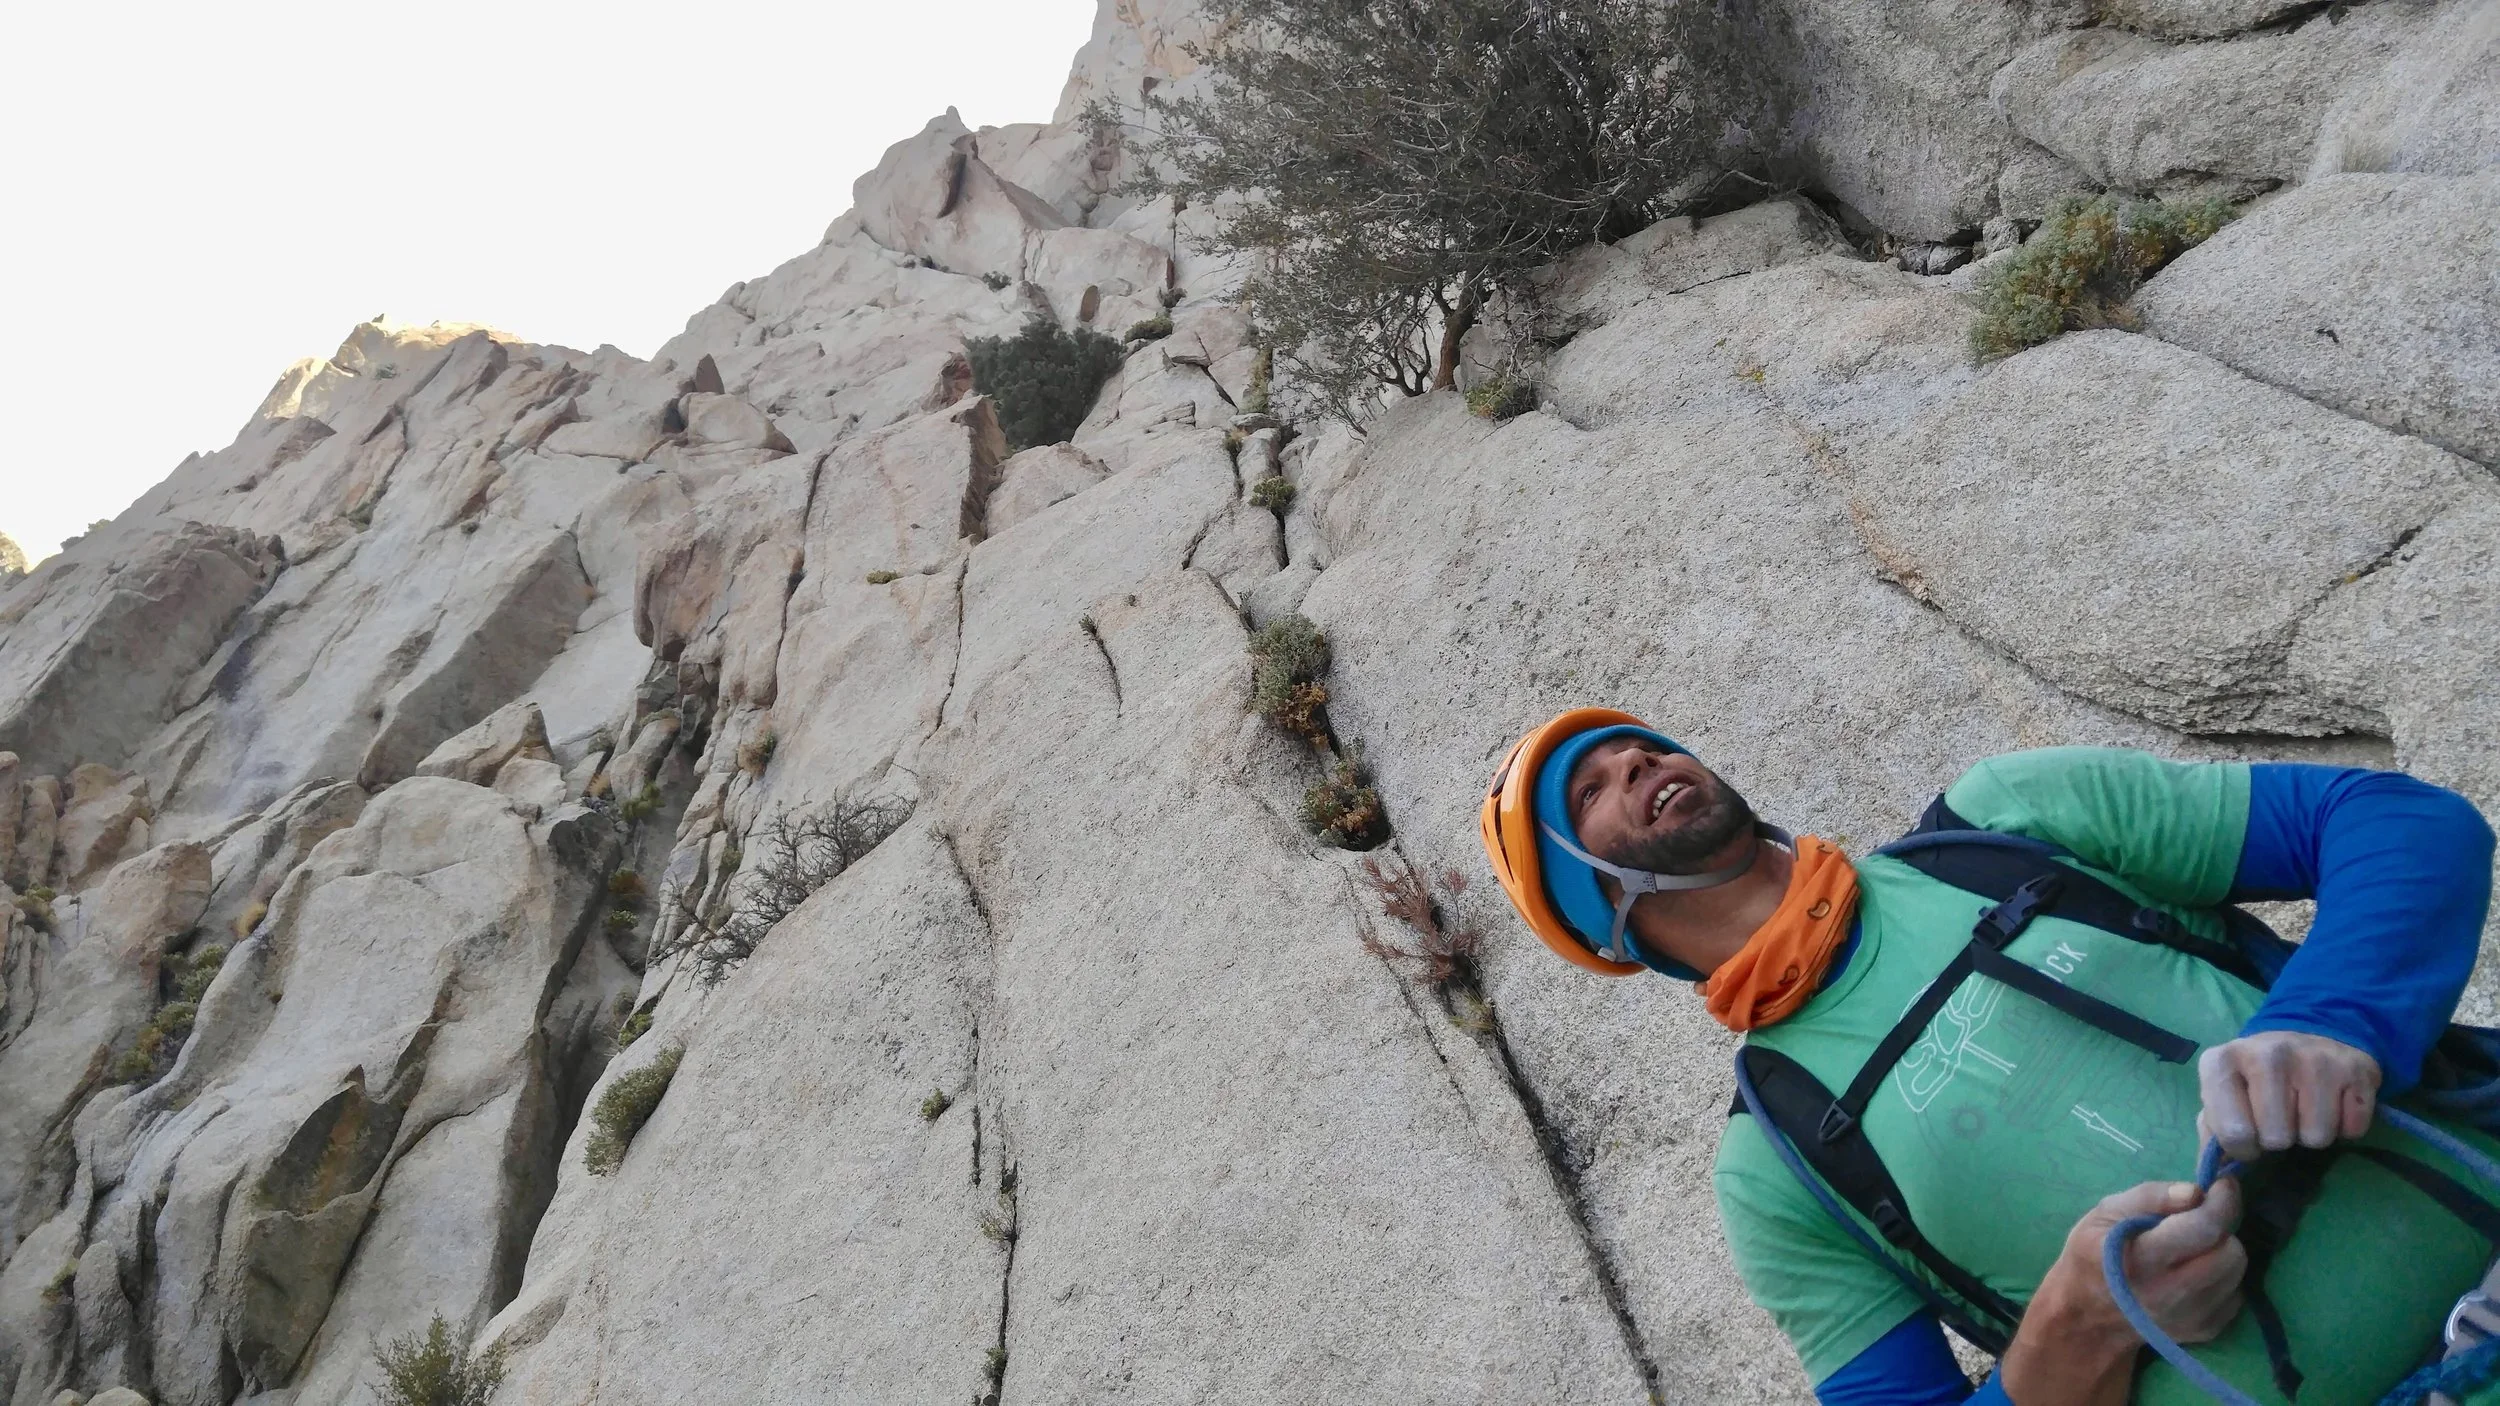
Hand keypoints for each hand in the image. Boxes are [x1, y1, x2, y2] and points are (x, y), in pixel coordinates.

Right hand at [2002, 1180, 2245, 1405]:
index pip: (2203, 1228)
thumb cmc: (2093, 1254)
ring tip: (2194, 1249)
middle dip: (2221, 1229)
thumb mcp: (2105, 1213)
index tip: (2223, 1184)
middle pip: (2230, 1253)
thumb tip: (2195, 1191)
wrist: (2089, 1316)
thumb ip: (2149, 1197)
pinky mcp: (2204, 1331)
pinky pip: (2235, 1294)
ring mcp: (2190, 1318)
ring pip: (2236, 1273)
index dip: (2222, 1202)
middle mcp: (2170, 1294)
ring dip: (2222, 1252)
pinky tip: (2194, 1273)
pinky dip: (2221, 1277)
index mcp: (2142, 1259)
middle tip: (2199, 1222)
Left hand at [2197, 1031, 2379, 1162]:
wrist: (2307, 1041)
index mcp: (2221, 1062)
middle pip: (2277, 1138)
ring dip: (2313, 1134)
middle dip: (2280, 1138)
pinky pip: (2353, 1129)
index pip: (2234, 1134)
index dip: (2244, 1147)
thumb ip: (2213, 1137)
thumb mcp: (2223, 1099)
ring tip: (2305, 1110)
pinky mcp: (2355, 1068)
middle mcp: (2267, 1053)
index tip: (2249, 1134)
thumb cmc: (2256, 1080)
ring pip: (2317, 1137)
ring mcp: (2313, 1057)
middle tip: (2281, 1118)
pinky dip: (2345, 1127)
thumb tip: (2213, 1179)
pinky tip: (2334, 1103)